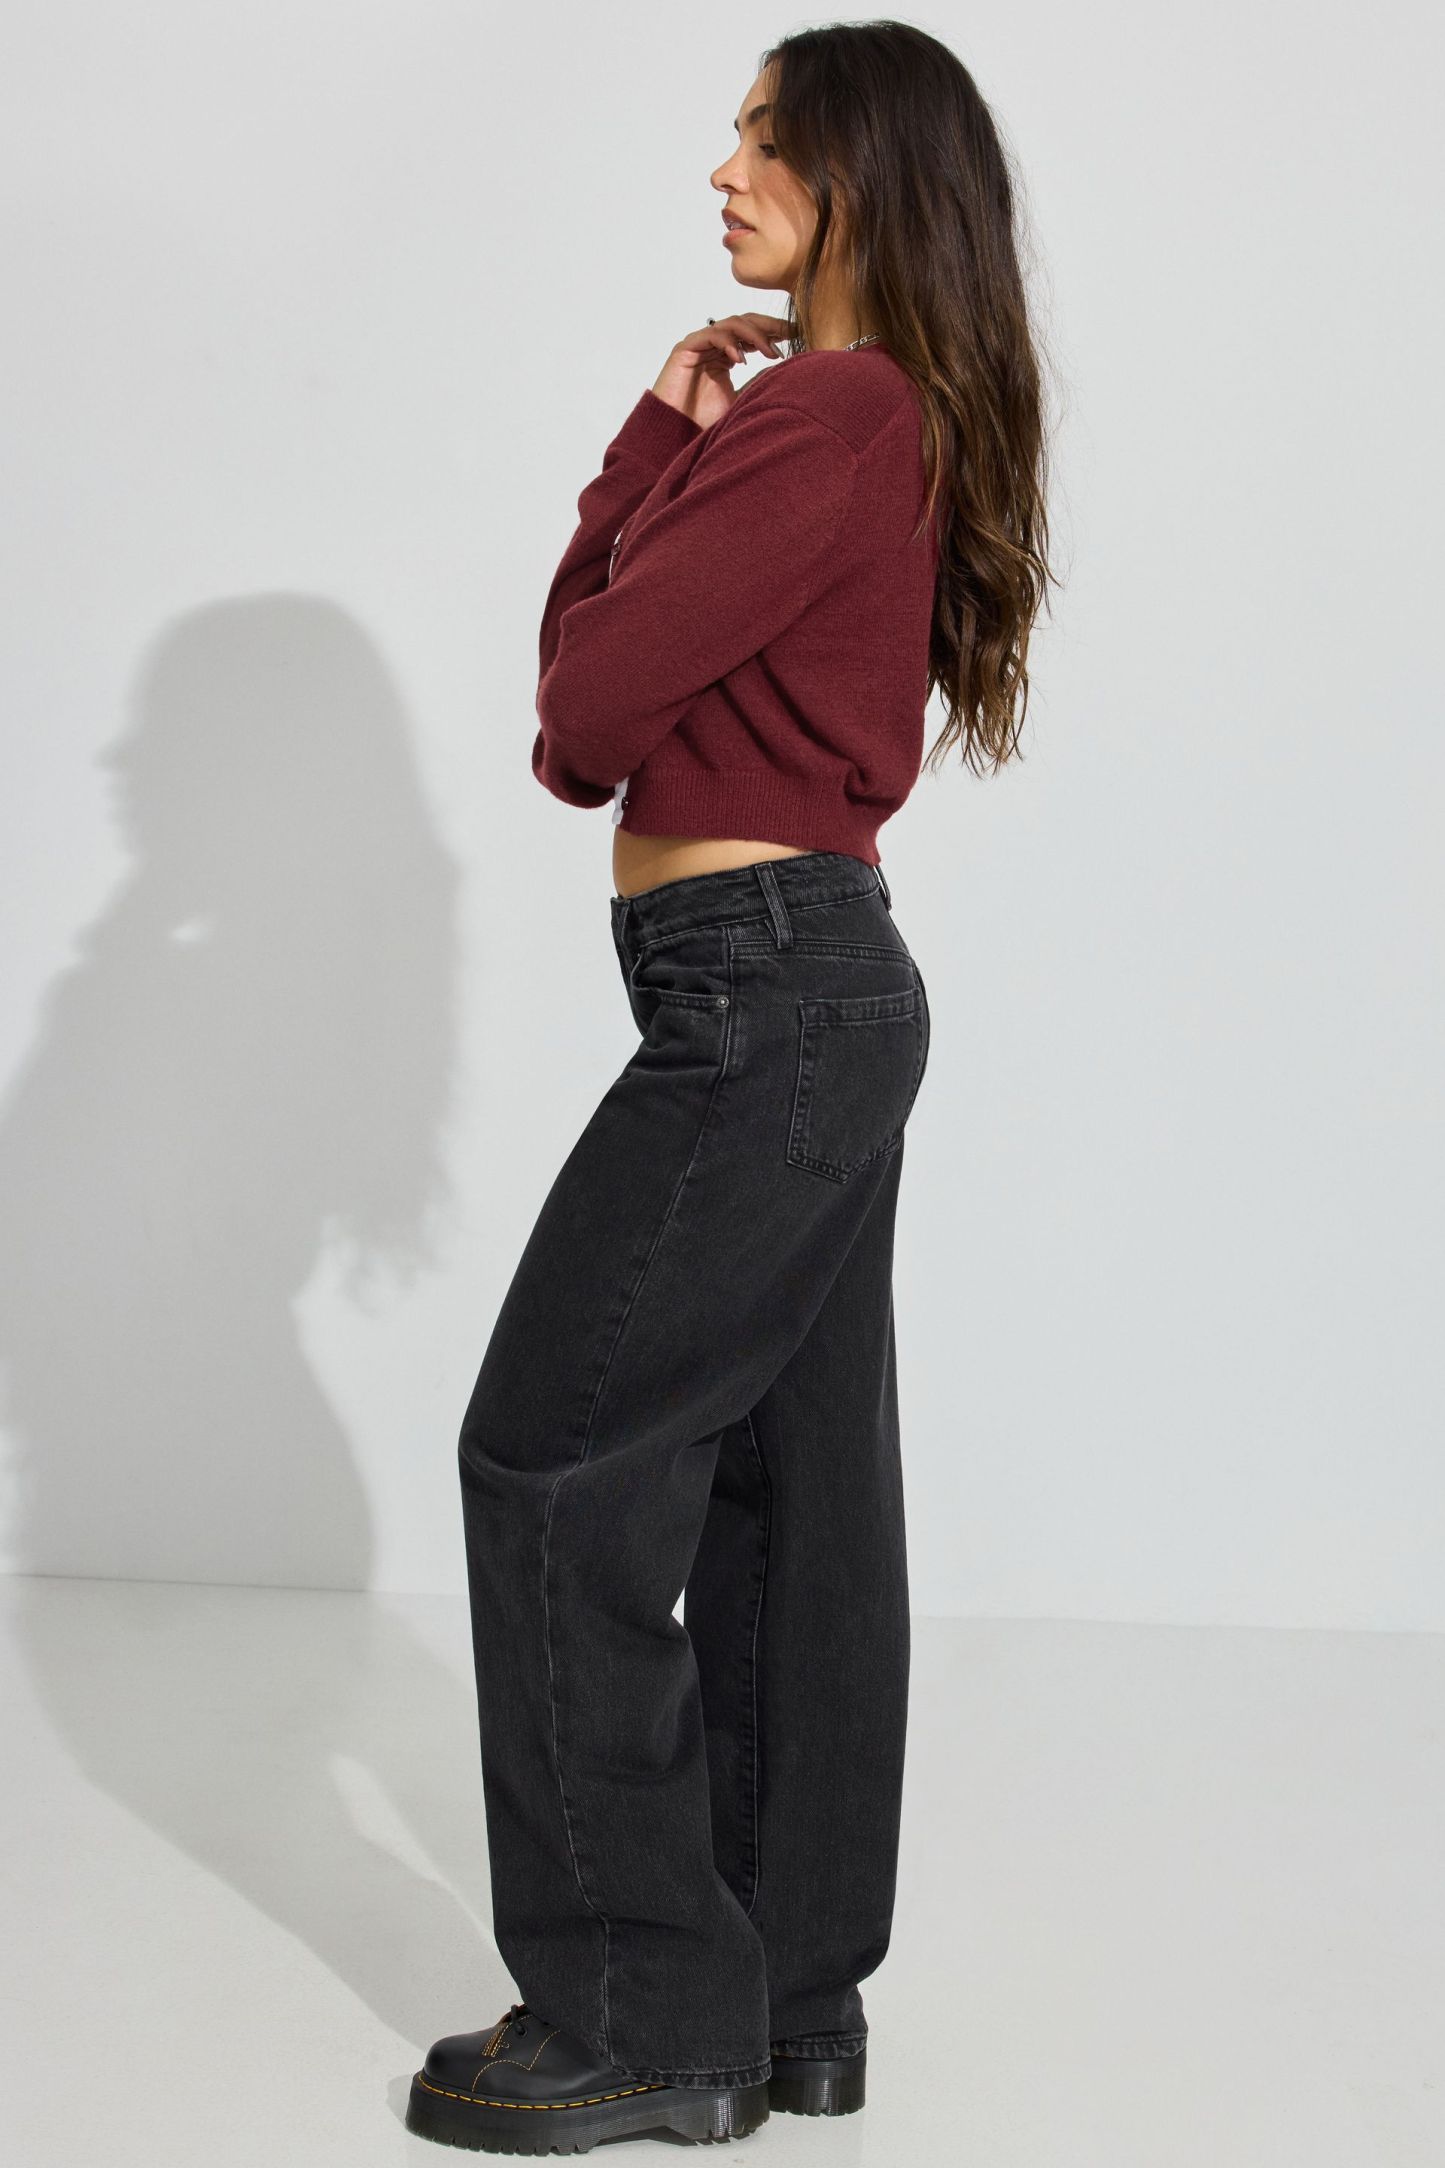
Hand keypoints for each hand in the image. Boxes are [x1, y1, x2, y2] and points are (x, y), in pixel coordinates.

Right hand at [651, 315, 793, 429]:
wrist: (676, 435)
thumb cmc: (704, 423)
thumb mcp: (742, 402)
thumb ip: (758, 384)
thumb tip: (787, 373)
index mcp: (727, 356)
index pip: (754, 334)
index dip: (775, 332)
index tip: (799, 334)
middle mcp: (714, 347)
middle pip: (745, 323)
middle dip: (769, 325)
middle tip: (791, 332)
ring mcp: (699, 345)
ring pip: (731, 325)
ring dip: (753, 335)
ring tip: (770, 353)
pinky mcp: (684, 349)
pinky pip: (710, 335)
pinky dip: (727, 343)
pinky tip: (741, 359)